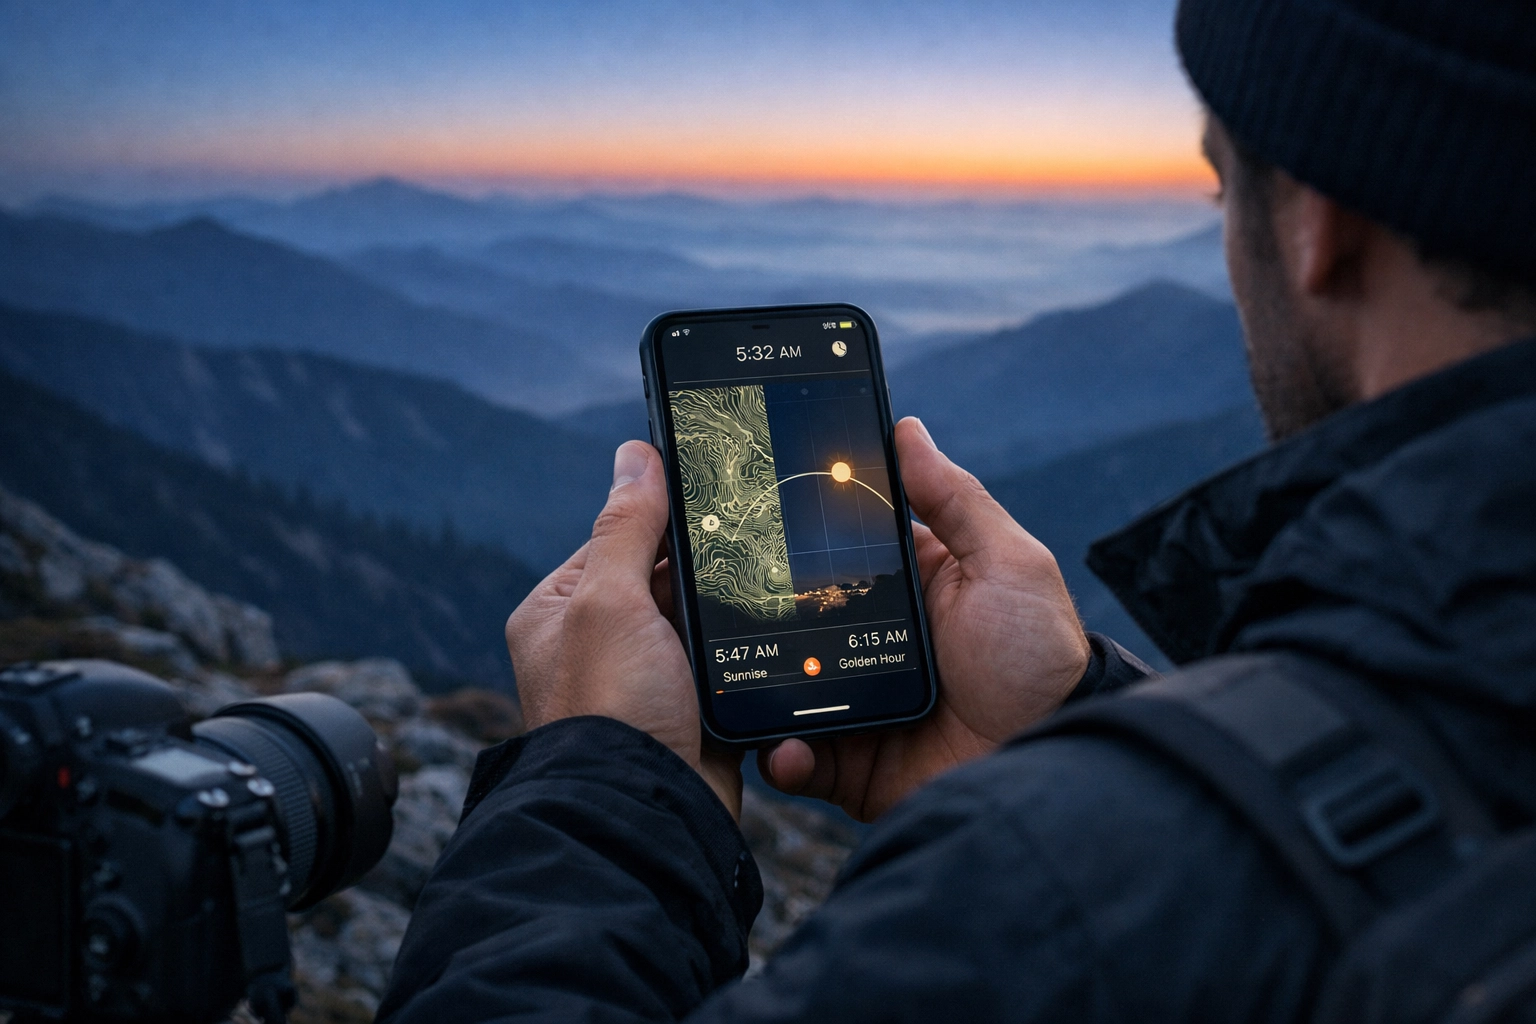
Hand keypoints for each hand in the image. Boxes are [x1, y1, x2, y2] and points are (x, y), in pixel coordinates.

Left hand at [505, 441, 742, 816]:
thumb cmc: (610, 711)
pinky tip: (769, 641)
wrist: (647, 814)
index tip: (715, 498)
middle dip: (701, 572)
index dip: (663, 520)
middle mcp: (594, 647)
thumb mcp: (609, 602)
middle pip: (662, 579)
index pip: (616, 541)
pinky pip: (722, 666)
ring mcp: (642, 682)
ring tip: (762, 595)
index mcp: (557, 613)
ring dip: (726, 615)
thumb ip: (626, 527)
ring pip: (698, 623)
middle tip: (752, 545)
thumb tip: (634, 453)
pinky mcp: (687, 714)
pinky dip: (743, 656)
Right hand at [759, 417, 1087, 820]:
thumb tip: (908, 429)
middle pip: (793, 618)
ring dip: (751, 683)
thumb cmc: (1038, 657)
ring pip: (781, 687)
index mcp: (905, 587)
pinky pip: (797, 757)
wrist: (1050, 760)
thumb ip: (957, 500)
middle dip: (754, 611)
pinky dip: (783, 755)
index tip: (748, 509)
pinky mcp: (849, 762)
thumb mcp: (1008, 564)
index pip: (836, 549)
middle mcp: (870, 640)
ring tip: (730, 678)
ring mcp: (854, 701)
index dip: (795, 531)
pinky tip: (785, 746)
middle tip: (712, 599)